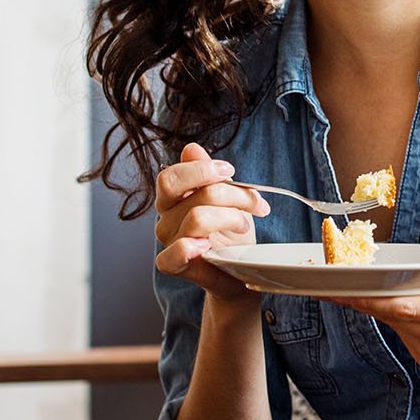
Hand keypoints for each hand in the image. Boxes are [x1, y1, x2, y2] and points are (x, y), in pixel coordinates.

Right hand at [153, 142, 271, 301]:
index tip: (230, 170)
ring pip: (198, 218)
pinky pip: (172, 255)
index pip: (170, 176)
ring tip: (244, 225)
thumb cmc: (232, 232)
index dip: (202, 170)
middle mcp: (166, 218)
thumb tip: (191, 149)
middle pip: (196, 195)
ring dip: (232, 218)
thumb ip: (208, 173)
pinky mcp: (175, 266)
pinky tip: (207, 246)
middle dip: (232, 194)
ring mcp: (169, 242)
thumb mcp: (227, 196)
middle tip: (253, 201)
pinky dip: (188, 248)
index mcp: (174, 198)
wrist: (240, 270)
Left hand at [328, 240, 419, 390]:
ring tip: (358, 290)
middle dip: (364, 301)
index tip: (344, 289)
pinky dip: (398, 323)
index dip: (373, 298)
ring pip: (399, 331)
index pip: (408, 308)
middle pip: (396, 319)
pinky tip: (394, 307)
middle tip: (331, 283)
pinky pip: (407, 341)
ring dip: (379, 311)